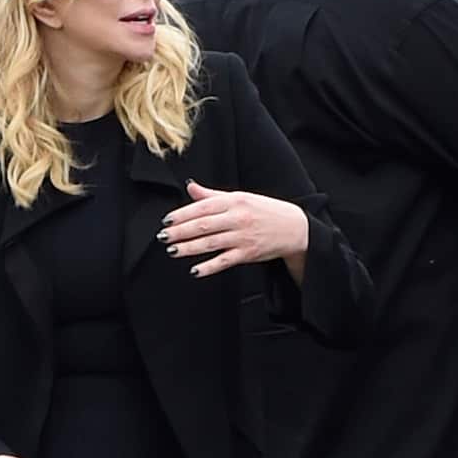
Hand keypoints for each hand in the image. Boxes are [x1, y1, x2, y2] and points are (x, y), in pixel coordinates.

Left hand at [159, 180, 309, 280]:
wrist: (294, 227)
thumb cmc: (265, 210)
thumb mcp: (241, 197)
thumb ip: (213, 195)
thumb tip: (190, 187)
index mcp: (234, 201)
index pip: (203, 207)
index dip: (182, 214)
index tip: (167, 221)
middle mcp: (238, 218)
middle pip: (203, 225)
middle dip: (181, 232)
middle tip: (163, 237)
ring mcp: (243, 237)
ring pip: (211, 243)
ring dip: (189, 248)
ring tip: (172, 250)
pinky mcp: (248, 254)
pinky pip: (225, 261)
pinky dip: (209, 267)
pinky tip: (194, 270)